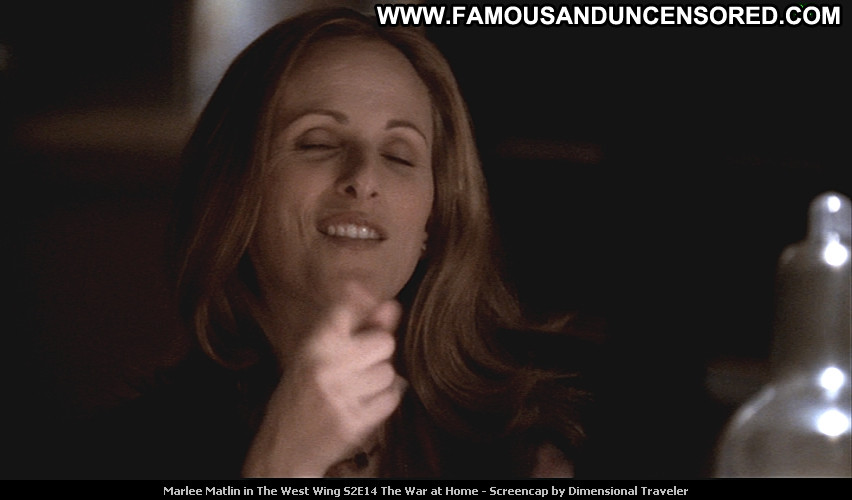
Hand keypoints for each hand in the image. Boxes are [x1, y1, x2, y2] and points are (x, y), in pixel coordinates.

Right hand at [242, 284, 405, 476]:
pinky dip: (383, 402)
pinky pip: (391, 398)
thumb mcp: (319, 356)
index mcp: (313, 345)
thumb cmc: (304, 394)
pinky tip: (364, 405)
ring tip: (358, 389)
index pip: (347, 309)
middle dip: (378, 354)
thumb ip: (358, 329)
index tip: (369, 312)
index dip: (365, 305)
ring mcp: (339, 395)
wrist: (284, 447)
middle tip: (359, 366)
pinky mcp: (353, 421)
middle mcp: (325, 366)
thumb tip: (391, 305)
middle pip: (384, 343)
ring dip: (380, 382)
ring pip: (389, 373)